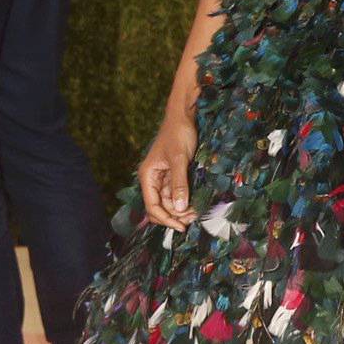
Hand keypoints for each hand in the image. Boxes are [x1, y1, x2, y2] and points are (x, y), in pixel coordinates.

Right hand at [138, 108, 196, 230]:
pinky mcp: (173, 175)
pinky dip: (185, 200)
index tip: (181, 226)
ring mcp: (163, 178)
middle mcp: (152, 180)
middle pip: (159, 207)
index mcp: (148, 176)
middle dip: (174, 216)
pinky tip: (195, 204)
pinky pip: (177, 194)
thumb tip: (178, 209)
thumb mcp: (179, 159)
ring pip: (169, 202)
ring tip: (196, 212)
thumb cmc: (178, 134)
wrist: (183, 117)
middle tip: (193, 218)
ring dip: (181, 210)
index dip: (165, 219)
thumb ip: (179, 184)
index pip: (152, 205)